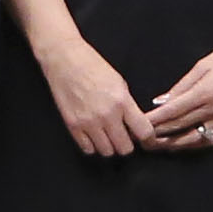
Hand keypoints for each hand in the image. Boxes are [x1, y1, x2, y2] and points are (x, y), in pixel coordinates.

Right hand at [37, 37, 151, 159]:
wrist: (65, 59)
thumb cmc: (92, 66)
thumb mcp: (119, 83)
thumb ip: (128, 107)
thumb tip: (135, 126)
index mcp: (122, 101)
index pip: (144, 132)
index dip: (148, 138)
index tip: (146, 138)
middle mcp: (106, 115)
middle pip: (125, 148)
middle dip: (127, 144)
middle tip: (123, 136)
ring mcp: (88, 122)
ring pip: (107, 152)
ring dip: (109, 146)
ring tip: (107, 135)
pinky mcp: (72, 125)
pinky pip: (88, 149)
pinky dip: (92, 145)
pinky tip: (93, 134)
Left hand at [136, 33, 212, 153]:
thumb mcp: (202, 65)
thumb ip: (181, 86)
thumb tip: (161, 101)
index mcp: (205, 93)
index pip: (173, 112)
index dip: (154, 121)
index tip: (139, 125)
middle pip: (180, 127)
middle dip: (158, 135)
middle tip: (141, 139)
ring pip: (194, 139)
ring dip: (174, 144)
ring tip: (158, 146)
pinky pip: (211, 140)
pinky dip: (194, 144)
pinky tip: (182, 144)